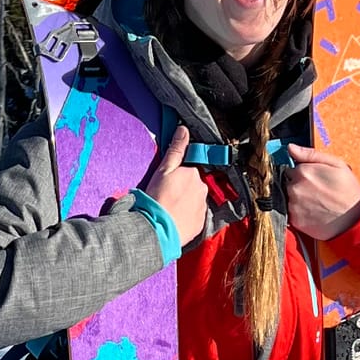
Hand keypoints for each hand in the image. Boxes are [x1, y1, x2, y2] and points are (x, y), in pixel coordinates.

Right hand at [137, 122, 208, 246]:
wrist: (156, 229)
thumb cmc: (157, 198)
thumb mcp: (163, 170)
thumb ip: (176, 149)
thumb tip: (184, 129)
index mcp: (193, 174)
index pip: (188, 170)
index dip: (177, 177)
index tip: (167, 184)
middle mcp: (202, 189)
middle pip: (193, 185)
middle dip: (183, 189)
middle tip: (167, 197)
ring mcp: (203, 207)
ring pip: (195, 200)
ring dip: (186, 203)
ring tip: (170, 210)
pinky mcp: (200, 223)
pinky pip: (195, 216)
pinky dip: (187, 216)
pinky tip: (175, 219)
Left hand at [284, 143, 359, 239]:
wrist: (354, 219)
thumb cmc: (348, 191)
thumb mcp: (336, 164)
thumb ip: (310, 154)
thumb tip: (290, 148)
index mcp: (303, 171)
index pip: (291, 169)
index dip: (302, 174)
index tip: (313, 179)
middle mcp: (294, 188)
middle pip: (287, 183)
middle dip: (298, 186)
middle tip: (316, 192)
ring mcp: (293, 205)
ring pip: (288, 198)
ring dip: (297, 200)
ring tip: (316, 203)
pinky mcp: (295, 220)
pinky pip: (290, 213)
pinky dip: (299, 213)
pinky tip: (312, 212)